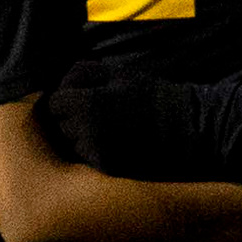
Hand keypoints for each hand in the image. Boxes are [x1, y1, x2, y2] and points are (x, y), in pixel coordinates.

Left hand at [34, 76, 197, 176]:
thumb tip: (57, 86)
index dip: (67, 99)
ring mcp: (97, 154)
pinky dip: (95, 154)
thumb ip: (81, 73)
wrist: (187, 127)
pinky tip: (116, 145)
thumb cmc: (151, 95)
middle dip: (73, 120)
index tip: (86, 99)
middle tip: (100, 115)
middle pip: (60, 126)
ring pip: (72, 146)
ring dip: (82, 139)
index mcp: (87, 104)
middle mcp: (87, 131)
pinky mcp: (107, 170)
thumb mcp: (117, 72)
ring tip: (109, 130)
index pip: (54, 103)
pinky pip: (87, 161)